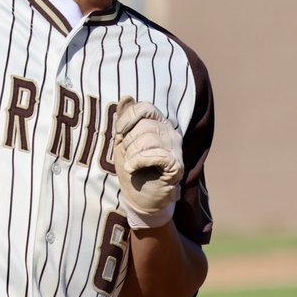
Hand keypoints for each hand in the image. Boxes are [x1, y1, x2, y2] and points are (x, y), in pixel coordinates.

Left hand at [113, 96, 183, 228]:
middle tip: (131, 157)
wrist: (142, 199)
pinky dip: (138, 162)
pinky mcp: (176, 166)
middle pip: (144, 125)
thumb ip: (125, 120)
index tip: (120, 132)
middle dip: (129, 142)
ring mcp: (176, 149)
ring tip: (134, 165)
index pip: (144, 108)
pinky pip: (154, 154)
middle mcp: (171, 133)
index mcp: (159, 124)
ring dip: (132, 155)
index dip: (128, 118)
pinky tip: (135, 169)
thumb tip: (126, 97)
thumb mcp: (124, 142)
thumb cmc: (134, 170)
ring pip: (147, 140)